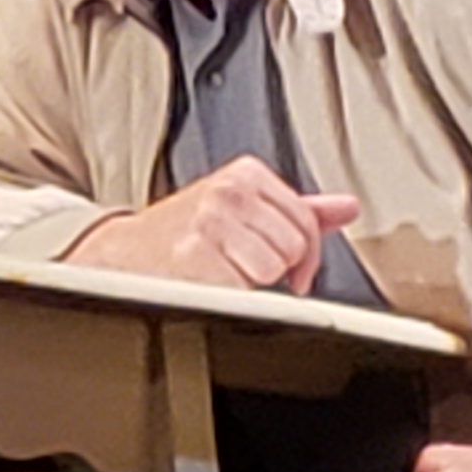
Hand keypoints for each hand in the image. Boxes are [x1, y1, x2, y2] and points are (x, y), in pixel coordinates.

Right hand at [63, 158, 363, 294]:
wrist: (123, 256)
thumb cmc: (182, 235)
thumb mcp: (242, 209)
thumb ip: (300, 209)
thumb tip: (348, 208)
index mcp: (246, 175)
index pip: (307, 222)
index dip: (303, 256)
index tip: (287, 270)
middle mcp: (229, 192)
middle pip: (294, 247)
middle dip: (276, 269)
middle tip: (243, 269)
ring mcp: (211, 222)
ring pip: (272, 269)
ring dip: (251, 284)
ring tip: (223, 273)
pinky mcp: (196, 256)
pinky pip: (244, 289)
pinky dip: (230, 296)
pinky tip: (208, 284)